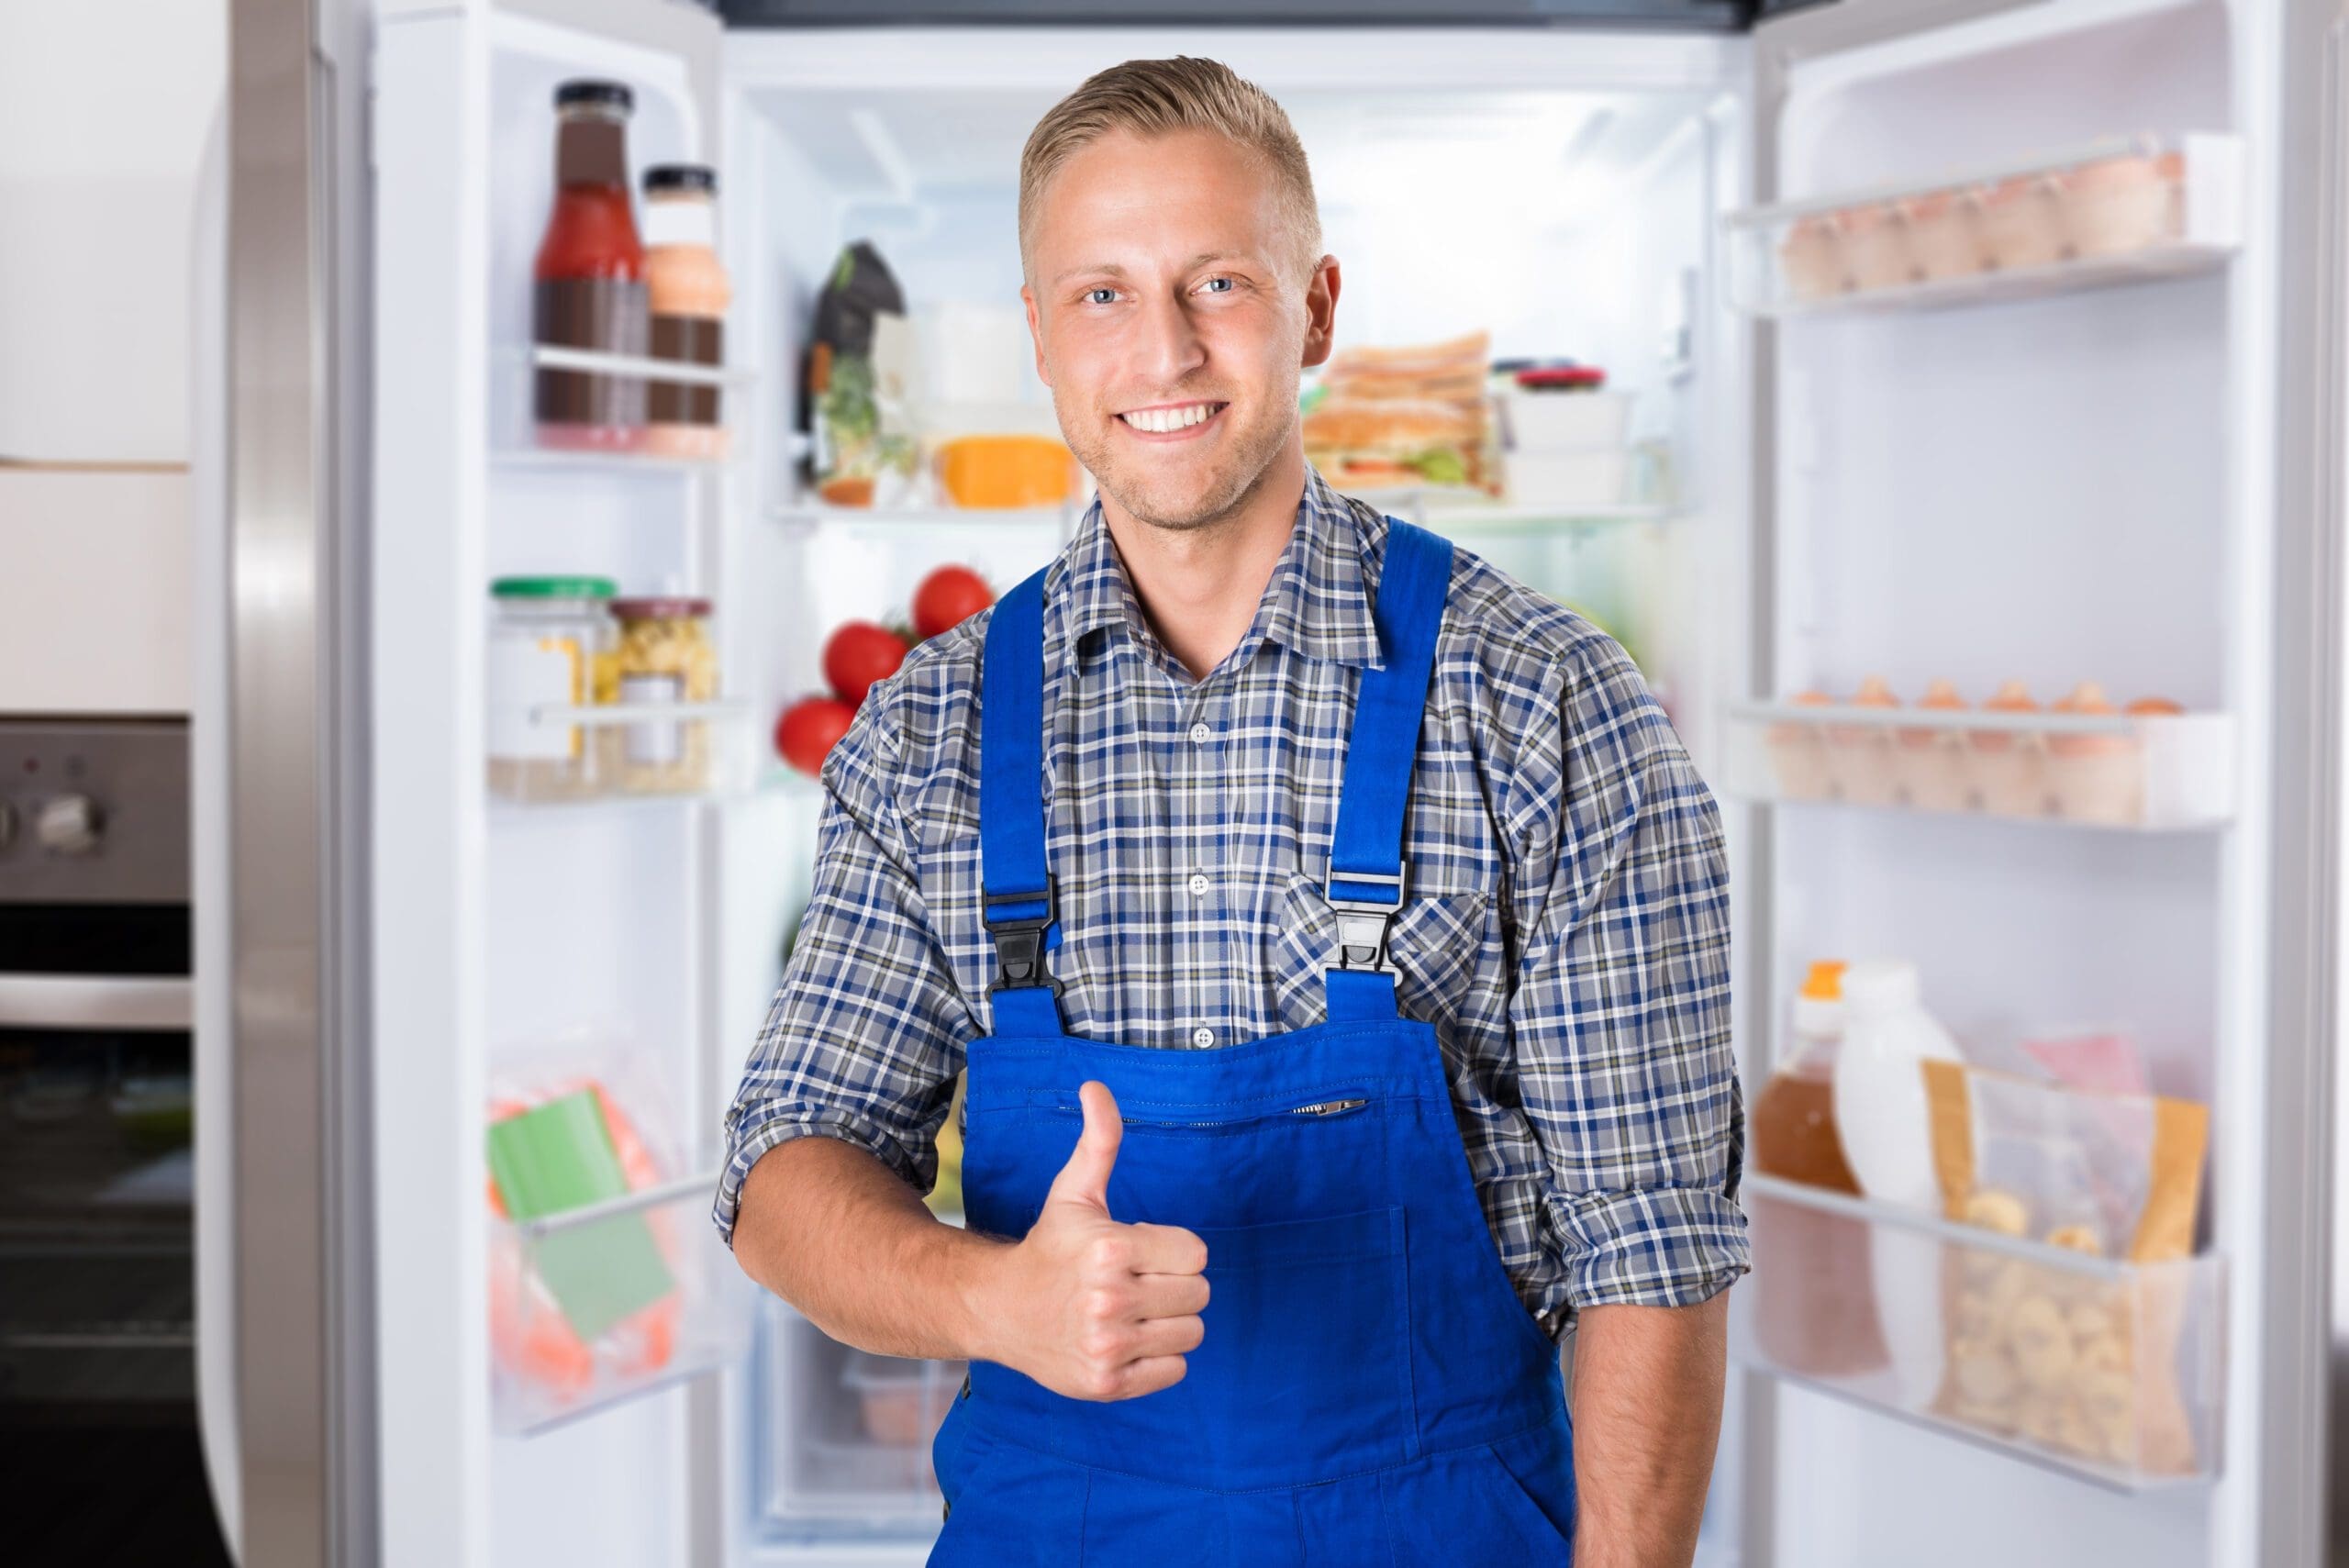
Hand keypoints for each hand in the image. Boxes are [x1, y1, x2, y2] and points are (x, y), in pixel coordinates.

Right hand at [976, 1080, 1208, 1400]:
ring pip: (1191, 1333)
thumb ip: (1100, 1140)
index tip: (1139, 1250)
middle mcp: (1109, 1300)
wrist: (1000, 1309)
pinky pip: (1175, 1371)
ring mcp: (1107, 1346)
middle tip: (1136, 1281)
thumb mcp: (1074, 1191)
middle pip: (1199, 1294)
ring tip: (1132, 1312)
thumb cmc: (1050, 1247)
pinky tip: (1126, 1341)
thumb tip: (1096, 1086)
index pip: (1196, 1254)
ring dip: (1168, 1322)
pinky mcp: (1107, 1383)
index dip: (1171, 1249)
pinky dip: (1157, 1359)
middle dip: (1173, 1284)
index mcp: (1110, 1249)